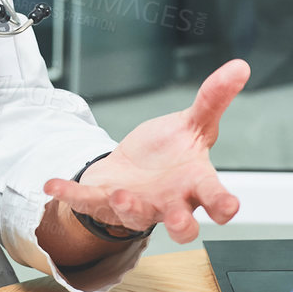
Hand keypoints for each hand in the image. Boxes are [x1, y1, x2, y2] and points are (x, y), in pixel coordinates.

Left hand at [43, 59, 247, 245]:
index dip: (223, 205)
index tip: (229, 208)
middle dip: (181, 226)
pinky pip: (85, 201)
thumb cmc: (173, 155)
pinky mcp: (104, 201)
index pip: (214, 197)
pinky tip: (52, 184)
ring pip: (135, 215)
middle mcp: (169, 202)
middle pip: (181, 223)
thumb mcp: (193, 124)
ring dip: (128, 208)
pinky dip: (69, 193)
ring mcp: (136, 205)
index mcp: (194, 183)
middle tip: (180, 223)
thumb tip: (240, 66)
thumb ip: (214, 98)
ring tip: (119, 194)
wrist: (136, 170)